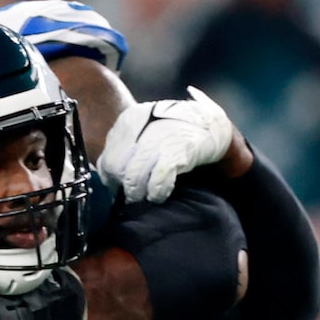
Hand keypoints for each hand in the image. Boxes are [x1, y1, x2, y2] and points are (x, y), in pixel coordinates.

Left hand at [98, 86, 236, 204]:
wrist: (212, 125)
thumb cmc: (177, 130)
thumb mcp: (147, 128)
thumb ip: (128, 144)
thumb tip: (108, 172)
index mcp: (129, 120)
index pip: (107, 156)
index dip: (110, 177)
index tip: (117, 187)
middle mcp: (140, 128)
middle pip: (116, 168)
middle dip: (122, 186)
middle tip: (131, 196)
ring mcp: (159, 140)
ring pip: (133, 177)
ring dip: (137, 194)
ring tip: (145, 199)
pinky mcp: (177, 153)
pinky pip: (158, 180)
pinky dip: (156, 192)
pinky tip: (159, 196)